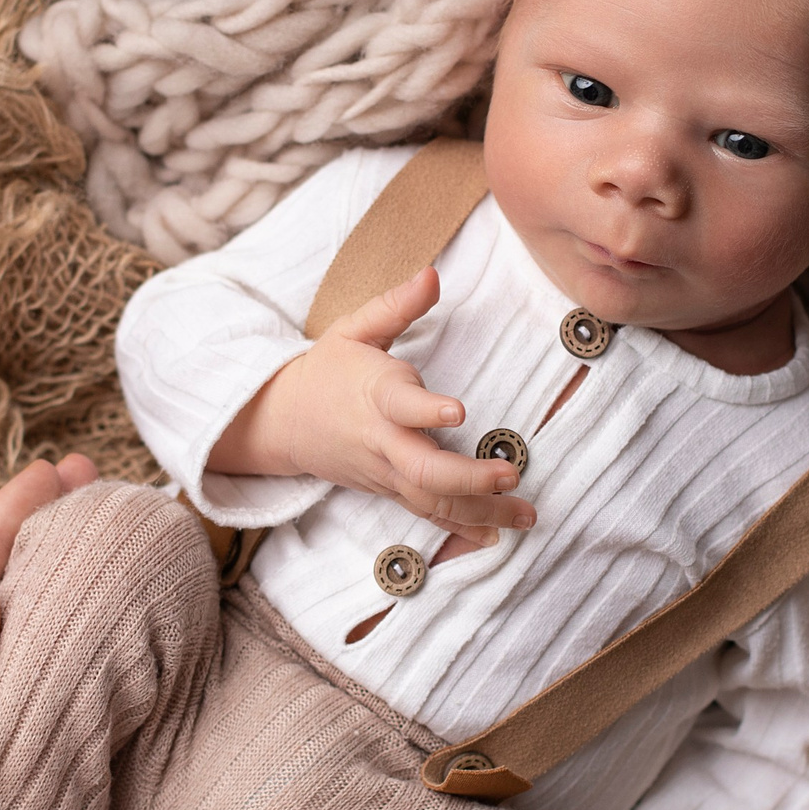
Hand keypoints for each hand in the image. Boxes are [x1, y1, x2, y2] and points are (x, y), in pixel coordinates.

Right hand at [208, 268, 534, 544]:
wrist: (282, 420)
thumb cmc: (327, 370)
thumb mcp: (353, 328)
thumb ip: (396, 305)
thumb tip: (434, 274)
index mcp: (374, 394)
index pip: (400, 404)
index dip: (427, 410)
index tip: (458, 411)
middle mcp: (381, 440)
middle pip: (422, 469)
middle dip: (469, 477)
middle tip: (510, 473)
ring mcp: (385, 471)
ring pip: (431, 500)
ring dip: (480, 511)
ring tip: (525, 514)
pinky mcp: (389, 489)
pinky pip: (426, 513)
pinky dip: (460, 527)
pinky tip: (495, 535)